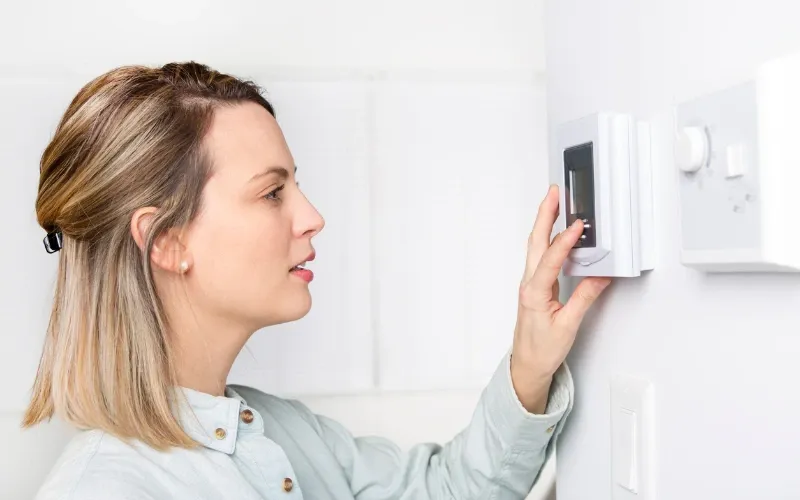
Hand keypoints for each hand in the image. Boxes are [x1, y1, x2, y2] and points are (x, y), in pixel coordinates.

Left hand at [510, 185, 611, 413]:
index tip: (578, 226)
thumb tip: (601, 277)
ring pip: (535, 247)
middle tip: (553, 193)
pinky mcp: (534, 286)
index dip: (565, 241)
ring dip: (544, 223)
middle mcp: (528, 284)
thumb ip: (585, 299)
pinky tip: (556, 233)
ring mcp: (530, 284)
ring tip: (554, 203)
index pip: (551, 260)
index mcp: (534, 293)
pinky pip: (539, 256)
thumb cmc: (542, 350)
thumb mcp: (569, 326)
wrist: (527, 365)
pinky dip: (547, 239)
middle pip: (535, 242)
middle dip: (544, 215)